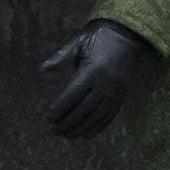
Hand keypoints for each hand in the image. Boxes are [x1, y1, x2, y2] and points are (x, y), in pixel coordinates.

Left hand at [41, 19, 142, 139]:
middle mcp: (105, 83)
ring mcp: (115, 90)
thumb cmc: (98, 37)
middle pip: (84, 109)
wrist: (126, 34)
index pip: (73, 94)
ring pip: (97, 115)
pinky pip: (110, 115)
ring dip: (81, 128)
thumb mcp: (79, 41)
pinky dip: (99, 127)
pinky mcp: (122, 94)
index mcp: (92, 70)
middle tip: (55, 130)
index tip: (49, 117)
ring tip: (67, 135)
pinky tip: (87, 135)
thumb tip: (43, 69)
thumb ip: (61, 55)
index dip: (61, 108)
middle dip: (68, 122)